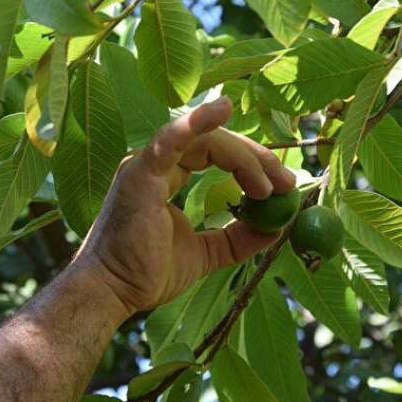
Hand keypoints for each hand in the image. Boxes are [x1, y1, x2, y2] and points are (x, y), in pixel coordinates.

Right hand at [72, 97, 295, 317]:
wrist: (114, 292)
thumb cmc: (147, 273)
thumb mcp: (206, 254)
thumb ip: (237, 239)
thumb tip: (276, 227)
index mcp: (166, 177)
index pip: (216, 155)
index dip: (252, 165)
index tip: (283, 187)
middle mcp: (156, 164)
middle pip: (215, 143)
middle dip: (256, 160)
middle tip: (287, 183)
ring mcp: (146, 164)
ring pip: (205, 141)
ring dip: (244, 158)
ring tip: (270, 187)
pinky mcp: (140, 173)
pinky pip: (170, 140)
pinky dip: (196, 122)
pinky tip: (222, 108)